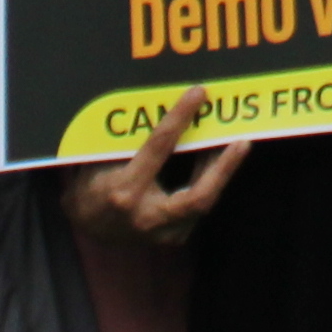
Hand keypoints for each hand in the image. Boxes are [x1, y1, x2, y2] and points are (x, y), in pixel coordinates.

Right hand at [64, 85, 251, 246]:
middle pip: (198, 196)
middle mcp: (146, 217)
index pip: (158, 149)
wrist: (88, 227)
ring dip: (219, 172)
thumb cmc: (93, 184)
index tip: (198, 94)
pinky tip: (214, 163)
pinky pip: (198, 206)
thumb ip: (129, 138)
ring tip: (234, 144)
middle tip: (243, 141)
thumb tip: (160, 104)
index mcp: (124, 192)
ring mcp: (162, 234)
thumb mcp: (101, 158)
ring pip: (203, 202)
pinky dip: (208, 183)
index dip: (179, 118)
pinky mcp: (173, 238)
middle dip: (223, 168)